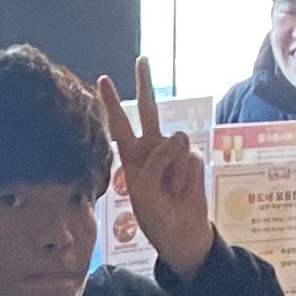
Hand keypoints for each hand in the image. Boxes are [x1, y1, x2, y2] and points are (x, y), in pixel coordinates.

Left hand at [92, 60, 216, 275]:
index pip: (118, 124)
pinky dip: (186, 177)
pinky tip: (182, 192)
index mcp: (131, 156)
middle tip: (142, 60)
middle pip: (148, 110)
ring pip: (175, 139)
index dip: (110, 103)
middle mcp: (151, 148)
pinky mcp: (193, 160)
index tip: (102, 79)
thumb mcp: (144, 192)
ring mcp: (173, 153)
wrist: (181, 235)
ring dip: (173, 167)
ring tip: (170, 191)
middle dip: (145, 85)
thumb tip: (176, 138)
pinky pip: (190, 157)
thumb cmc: (156, 217)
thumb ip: (154, 162)